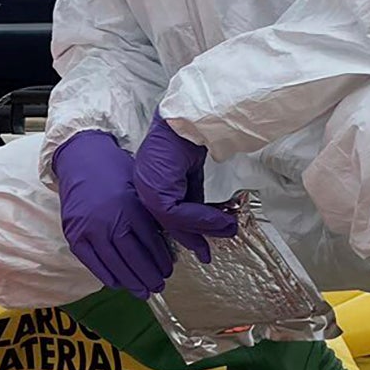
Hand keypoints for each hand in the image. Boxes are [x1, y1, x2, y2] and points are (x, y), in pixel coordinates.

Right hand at [52, 130, 173, 297]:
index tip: (168, 270)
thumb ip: (150, 215)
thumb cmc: (114, 171)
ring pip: (114, 264)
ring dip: (130, 281)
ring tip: (142, 291)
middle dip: (148, 276)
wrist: (81, 158)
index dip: (161, 261)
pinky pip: (91, 262)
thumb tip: (165, 244)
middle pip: (133, 258)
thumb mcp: (140, 188)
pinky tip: (117, 283)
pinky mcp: (74, 233)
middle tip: (158, 286)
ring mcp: (89, 229)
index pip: (150, 243)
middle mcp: (109, 220)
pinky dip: (105, 275)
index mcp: (130, 208)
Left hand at [132, 113, 238, 262]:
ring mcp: (146, 186)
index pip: (165, 216)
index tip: (201, 248)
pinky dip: (201, 217)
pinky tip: (220, 219)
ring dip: (203, 227)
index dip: (185, 234)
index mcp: (149, 182)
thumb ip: (193, 199)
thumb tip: (206, 221)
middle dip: (192, 237)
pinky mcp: (155, 185)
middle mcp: (142, 185)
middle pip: (167, 222)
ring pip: (172, 220)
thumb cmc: (189, 137)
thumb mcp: (192, 176)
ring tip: (227, 229)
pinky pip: (177, 212)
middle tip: (208, 252)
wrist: (191, 117)